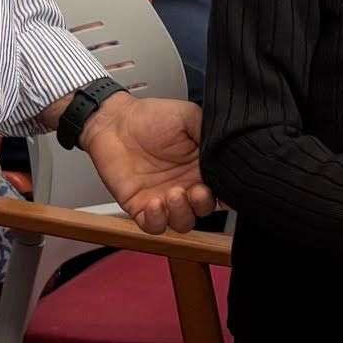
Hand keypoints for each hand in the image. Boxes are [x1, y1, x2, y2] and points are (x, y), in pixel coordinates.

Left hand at [79, 92, 215, 232]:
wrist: (116, 121)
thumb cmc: (150, 116)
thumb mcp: (188, 116)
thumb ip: (209, 133)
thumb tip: (227, 149)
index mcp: (200, 167)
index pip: (220, 190)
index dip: (224, 193)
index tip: (222, 188)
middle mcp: (185, 185)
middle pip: (203, 210)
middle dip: (202, 205)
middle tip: (195, 191)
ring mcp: (163, 198)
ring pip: (182, 222)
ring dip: (181, 214)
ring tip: (173, 194)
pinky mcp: (141, 206)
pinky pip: (153, 226)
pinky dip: (157, 221)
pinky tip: (155, 204)